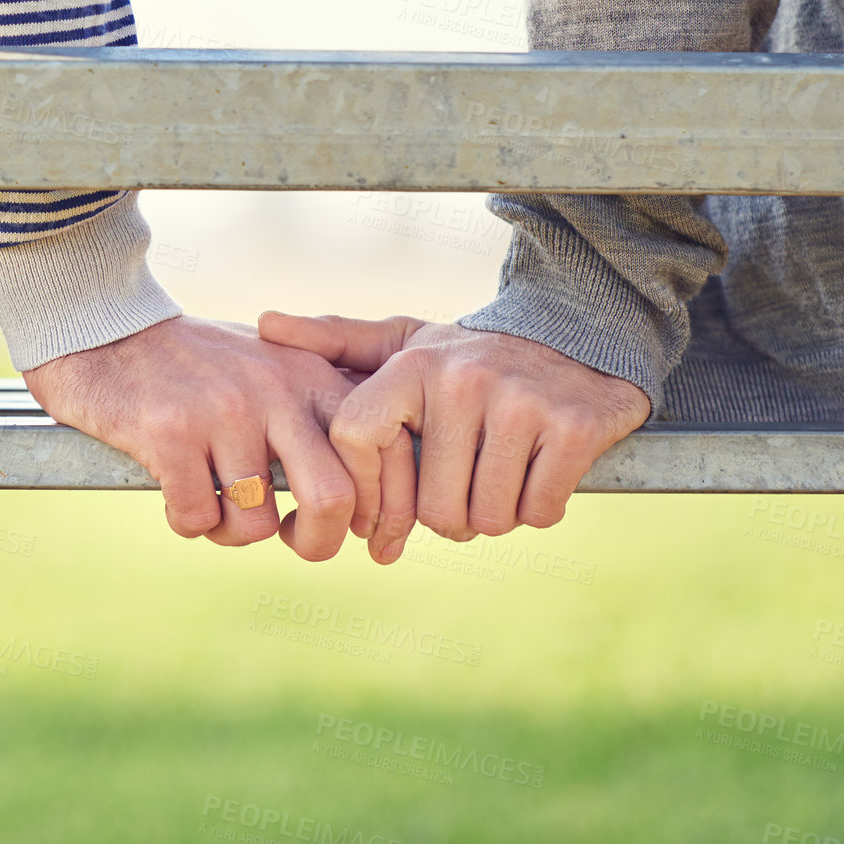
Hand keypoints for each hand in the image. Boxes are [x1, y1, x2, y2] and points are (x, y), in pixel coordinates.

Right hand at [24, 316, 356, 560]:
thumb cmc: (196, 362)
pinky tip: (175, 492)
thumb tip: (365, 489)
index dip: (372, 507)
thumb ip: (316, 409)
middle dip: (318, 542)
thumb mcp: (271, 364)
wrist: (109, 326)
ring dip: (231, 531)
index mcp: (309, 374)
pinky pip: (196, 519)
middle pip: (332, 497)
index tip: (346, 524)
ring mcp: (223, 410)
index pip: (373, 451)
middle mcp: (274, 390)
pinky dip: (187, 522)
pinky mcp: (171, 432)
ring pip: (255, 523)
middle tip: (294, 540)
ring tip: (214, 503)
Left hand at [257, 313, 649, 563]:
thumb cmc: (473, 357)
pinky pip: (537, 512)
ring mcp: (521, 402)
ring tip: (500, 475)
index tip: (383, 514)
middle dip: (449, 514)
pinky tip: (539, 472)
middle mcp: (463, 379)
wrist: (578, 338)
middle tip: (465, 482)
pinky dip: (539, 508)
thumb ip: (337, 341)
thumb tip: (264, 326)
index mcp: (413, 365)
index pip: (356, 442)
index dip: (368, 493)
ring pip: (485, 518)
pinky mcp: (574, 428)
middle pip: (432, 507)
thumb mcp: (406, 343)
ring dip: (495, 514)